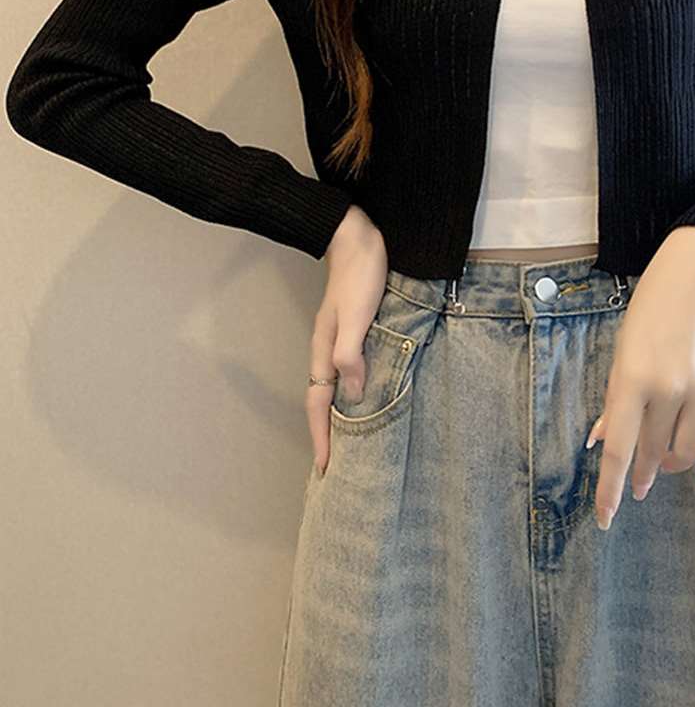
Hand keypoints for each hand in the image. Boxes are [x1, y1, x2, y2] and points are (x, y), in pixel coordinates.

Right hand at [306, 204, 386, 475]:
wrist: (358, 237)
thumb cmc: (361, 275)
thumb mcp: (358, 315)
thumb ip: (351, 353)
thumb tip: (351, 396)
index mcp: (325, 351)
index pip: (318, 404)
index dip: (323, 437)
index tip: (326, 469)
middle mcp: (328, 350)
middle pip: (322, 401)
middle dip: (326, 435)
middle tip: (334, 467)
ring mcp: (339, 340)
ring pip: (334, 388)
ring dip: (338, 417)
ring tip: (348, 442)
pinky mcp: (354, 331)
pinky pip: (349, 372)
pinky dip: (352, 393)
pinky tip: (364, 397)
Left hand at [587, 226, 694, 529]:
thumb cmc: (655, 301)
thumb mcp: (623, 345)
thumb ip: (616, 397)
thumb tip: (602, 441)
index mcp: (632, 377)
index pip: (620, 450)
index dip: (611, 489)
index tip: (606, 518)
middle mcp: (668, 389)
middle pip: (653, 453)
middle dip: (642, 475)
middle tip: (638, 486)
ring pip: (686, 452)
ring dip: (672, 467)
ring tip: (664, 469)